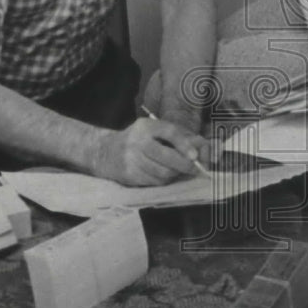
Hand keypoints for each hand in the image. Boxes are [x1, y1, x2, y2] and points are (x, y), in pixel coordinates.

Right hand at [91, 118, 206, 185]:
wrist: (106, 152)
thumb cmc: (139, 141)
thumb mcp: (153, 130)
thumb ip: (176, 136)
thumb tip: (201, 147)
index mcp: (145, 126)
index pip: (168, 131)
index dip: (184, 144)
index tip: (195, 155)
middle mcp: (137, 141)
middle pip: (166, 156)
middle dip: (184, 165)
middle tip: (194, 168)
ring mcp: (131, 159)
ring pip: (162, 172)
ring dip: (174, 174)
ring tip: (177, 170)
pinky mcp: (129, 174)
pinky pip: (154, 181)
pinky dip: (163, 180)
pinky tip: (163, 174)